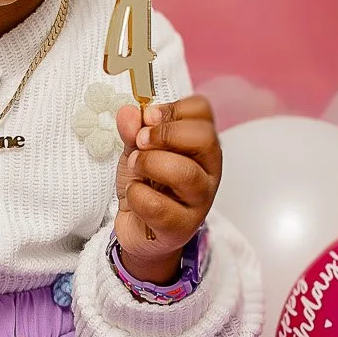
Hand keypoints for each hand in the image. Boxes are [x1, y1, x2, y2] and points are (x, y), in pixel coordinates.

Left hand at [113, 95, 221, 284]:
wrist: (137, 226)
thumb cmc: (146, 184)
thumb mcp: (137, 150)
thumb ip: (132, 131)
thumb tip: (129, 113)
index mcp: (201, 145)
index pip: (203, 112)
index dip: (173, 108)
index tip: (148, 117)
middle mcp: (208, 170)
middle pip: (204, 138)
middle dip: (164, 134)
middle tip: (140, 141)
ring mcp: (199, 201)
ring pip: (184, 173)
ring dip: (149, 164)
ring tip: (135, 168)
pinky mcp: (181, 227)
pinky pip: (157, 205)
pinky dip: (136, 194)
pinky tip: (135, 195)